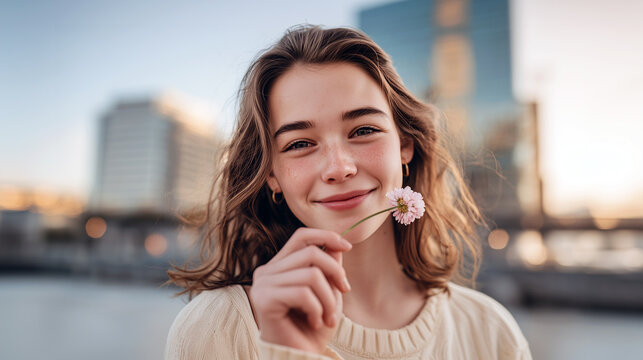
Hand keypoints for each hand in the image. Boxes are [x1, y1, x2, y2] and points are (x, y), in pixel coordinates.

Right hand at [249, 228, 351, 353]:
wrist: (299, 359)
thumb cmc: (312, 328)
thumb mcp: (327, 292)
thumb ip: (328, 266)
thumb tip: (337, 243)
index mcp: (279, 266)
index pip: (301, 236)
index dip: (326, 236)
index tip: (348, 246)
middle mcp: (266, 272)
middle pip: (311, 253)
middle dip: (335, 272)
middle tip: (345, 292)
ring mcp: (262, 285)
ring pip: (311, 275)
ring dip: (328, 298)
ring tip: (330, 317)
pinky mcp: (264, 300)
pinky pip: (303, 293)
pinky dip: (317, 309)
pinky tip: (315, 322)